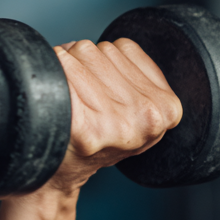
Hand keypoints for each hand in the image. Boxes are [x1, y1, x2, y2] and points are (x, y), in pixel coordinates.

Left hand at [43, 38, 182, 195]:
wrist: (60, 175)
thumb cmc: (94, 136)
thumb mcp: (134, 111)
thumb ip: (136, 77)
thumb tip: (112, 44)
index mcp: (167, 109)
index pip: (126, 48)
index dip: (106, 61)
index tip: (101, 89)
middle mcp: (147, 117)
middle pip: (101, 49)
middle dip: (85, 63)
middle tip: (81, 97)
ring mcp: (116, 123)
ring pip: (81, 50)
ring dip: (67, 65)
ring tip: (70, 98)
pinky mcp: (85, 127)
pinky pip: (62, 64)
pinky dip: (52, 70)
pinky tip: (57, 97)